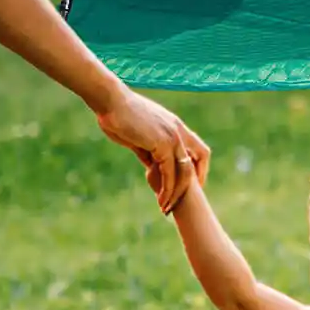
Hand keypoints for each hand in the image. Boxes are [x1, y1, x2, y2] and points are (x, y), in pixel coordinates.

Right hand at [93, 85, 208, 210]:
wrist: (110, 101)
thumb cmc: (118, 115)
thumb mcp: (139, 136)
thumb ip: (149, 150)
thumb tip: (151, 165)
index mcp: (175, 126)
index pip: (198, 149)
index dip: (199, 168)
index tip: (190, 185)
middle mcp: (178, 130)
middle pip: (199, 160)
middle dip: (193, 184)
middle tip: (181, 201)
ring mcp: (172, 137)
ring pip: (185, 171)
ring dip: (177, 193)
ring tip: (166, 208)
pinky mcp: (162, 144)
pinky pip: (170, 173)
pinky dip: (166, 189)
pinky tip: (160, 200)